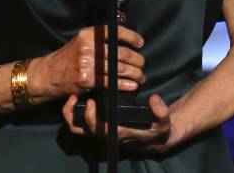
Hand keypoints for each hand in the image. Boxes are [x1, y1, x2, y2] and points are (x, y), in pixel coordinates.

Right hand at [28, 25, 145, 101]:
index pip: (115, 32)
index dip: (132, 37)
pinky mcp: (86, 79)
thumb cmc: (69, 57)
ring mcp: (87, 63)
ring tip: (140, 77)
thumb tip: (124, 43)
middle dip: (137, 60)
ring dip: (134, 74)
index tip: (140, 44)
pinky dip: (124, 84)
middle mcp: (88, 46)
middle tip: (142, 65)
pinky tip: (131, 85)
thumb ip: (99, 39)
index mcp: (89, 34)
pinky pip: (111, 82)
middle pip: (121, 53)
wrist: (50, 73)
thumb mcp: (81, 41)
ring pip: (119, 68)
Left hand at [61, 93, 186, 153]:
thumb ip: (161, 111)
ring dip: (70, 114)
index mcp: (118, 133)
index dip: (90, 116)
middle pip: (81, 130)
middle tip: (76, 96)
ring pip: (77, 128)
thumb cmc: (157, 129)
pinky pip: (80, 123)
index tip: (92, 101)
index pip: (98, 129)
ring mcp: (101, 130)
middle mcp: (106, 134)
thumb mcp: (163, 121)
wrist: (154, 138)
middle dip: (74, 115)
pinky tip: (79, 96)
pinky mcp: (99, 125)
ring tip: (72, 97)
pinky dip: (75, 112)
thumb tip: (154, 99)